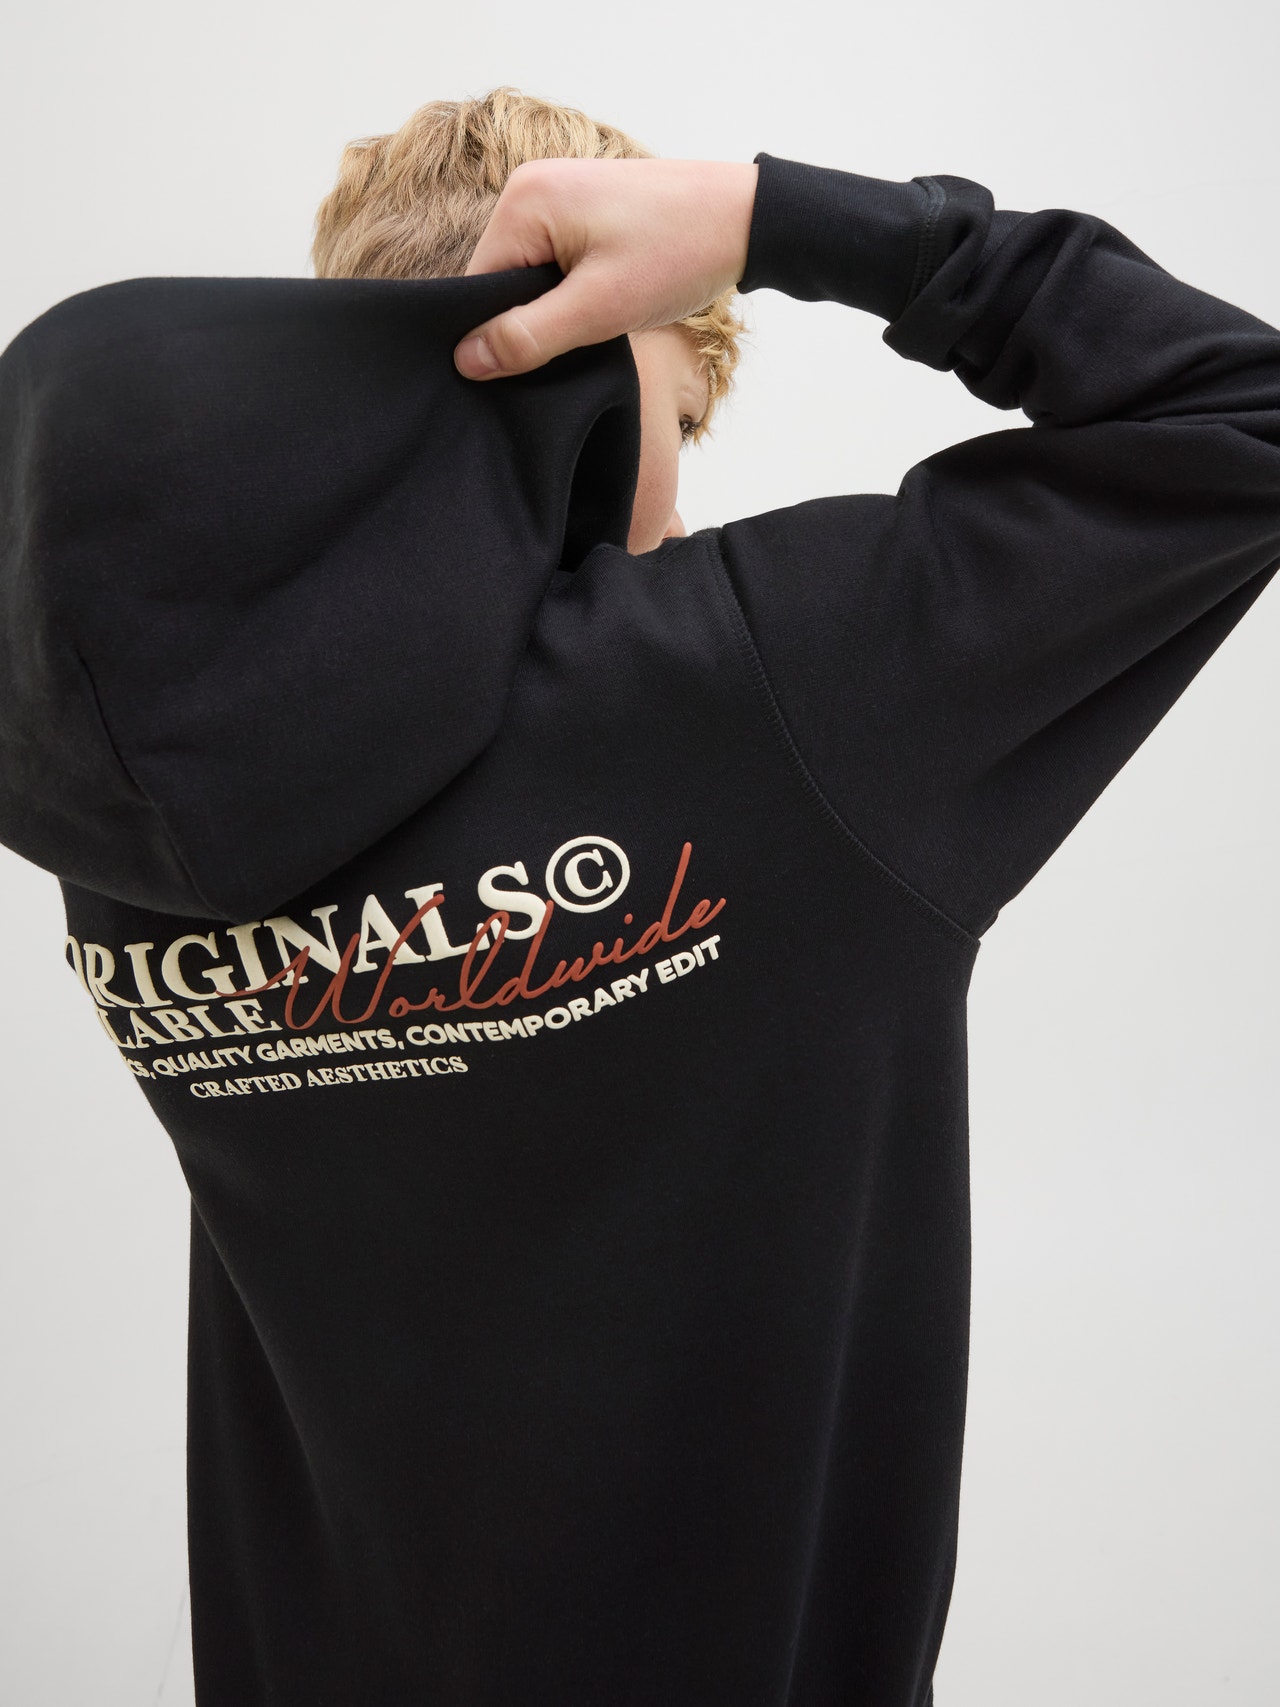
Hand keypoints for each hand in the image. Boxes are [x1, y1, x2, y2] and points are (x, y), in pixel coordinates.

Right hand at [453, 157, 757, 378]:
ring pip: (526, 276)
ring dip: (550, 312)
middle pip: (497, 280)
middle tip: (565, 355)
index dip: (493, 338)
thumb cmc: (679, 254)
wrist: (745, 218)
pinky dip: (568, 293)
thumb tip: (465, 361)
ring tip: (588, 329)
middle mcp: (529, 187)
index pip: (473, 287)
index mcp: (522, 201)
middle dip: (525, 324)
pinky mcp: (580, 207)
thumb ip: (528, 337)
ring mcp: (555, 193)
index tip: (524, 373)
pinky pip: (550, 262)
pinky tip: (597, 308)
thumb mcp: (600, 309)